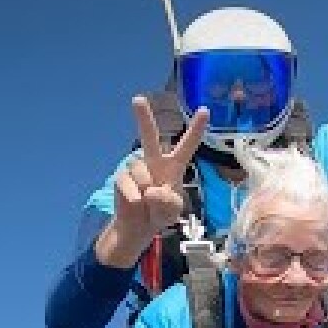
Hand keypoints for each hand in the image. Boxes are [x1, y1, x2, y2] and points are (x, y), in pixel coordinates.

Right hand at [95, 97, 208, 267]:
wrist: (137, 228)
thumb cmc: (159, 214)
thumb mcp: (172, 212)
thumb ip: (168, 202)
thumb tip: (151, 190)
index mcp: (174, 166)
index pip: (187, 145)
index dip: (196, 129)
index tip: (205, 110)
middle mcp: (154, 162)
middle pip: (149, 136)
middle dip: (143, 117)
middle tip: (137, 98)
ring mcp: (136, 169)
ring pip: (142, 173)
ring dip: (146, 192)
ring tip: (147, 204)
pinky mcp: (122, 179)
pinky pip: (128, 185)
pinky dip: (134, 198)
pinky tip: (136, 205)